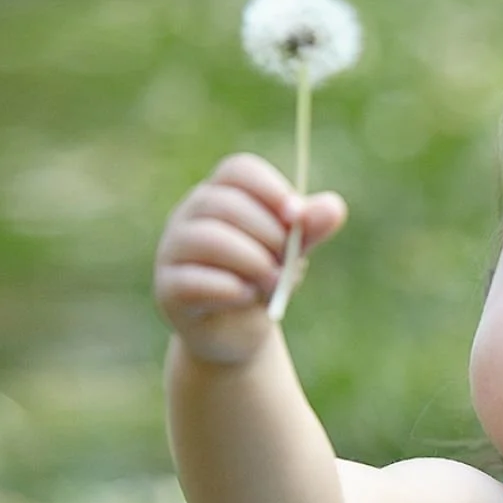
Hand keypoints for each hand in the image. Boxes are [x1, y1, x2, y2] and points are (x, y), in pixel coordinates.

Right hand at [154, 153, 346, 363]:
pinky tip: (249, 296)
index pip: (239, 169)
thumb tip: (334, 207)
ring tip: (273, 281)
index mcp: (221, 194)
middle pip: (224, 203)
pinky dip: (231, 288)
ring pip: (207, 238)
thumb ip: (310, 228)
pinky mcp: (168, 288)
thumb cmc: (262, 278)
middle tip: (286, 261)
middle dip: (267, 232)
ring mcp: (173, 250)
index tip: (297, 216)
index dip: (271, 188)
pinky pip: (194, 280)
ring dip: (251, 260)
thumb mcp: (291, 251)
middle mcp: (190, 215)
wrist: (238, 332)